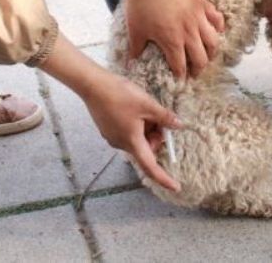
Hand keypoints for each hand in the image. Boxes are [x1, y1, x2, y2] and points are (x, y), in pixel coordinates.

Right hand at [39, 33, 181, 191]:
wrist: (92, 84)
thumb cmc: (119, 94)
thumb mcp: (147, 104)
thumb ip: (164, 117)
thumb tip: (179, 125)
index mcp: (132, 141)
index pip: (151, 167)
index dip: (164, 178)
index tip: (176, 187)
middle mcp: (121, 143)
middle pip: (146, 149)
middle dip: (156, 136)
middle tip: (159, 117)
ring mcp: (112, 136)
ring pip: (137, 139)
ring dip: (146, 128)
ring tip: (144, 107)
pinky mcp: (107, 128)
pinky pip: (127, 133)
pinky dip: (136, 125)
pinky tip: (133, 107)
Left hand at [126, 0, 224, 79]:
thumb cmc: (140, 5)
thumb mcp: (135, 30)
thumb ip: (136, 49)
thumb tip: (131, 63)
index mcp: (172, 41)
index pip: (181, 66)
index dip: (182, 76)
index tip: (181, 80)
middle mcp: (189, 32)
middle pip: (201, 58)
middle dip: (198, 69)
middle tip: (195, 72)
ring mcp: (198, 17)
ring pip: (213, 42)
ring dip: (211, 52)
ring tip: (206, 55)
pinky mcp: (202, 4)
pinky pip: (217, 18)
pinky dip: (219, 27)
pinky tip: (215, 31)